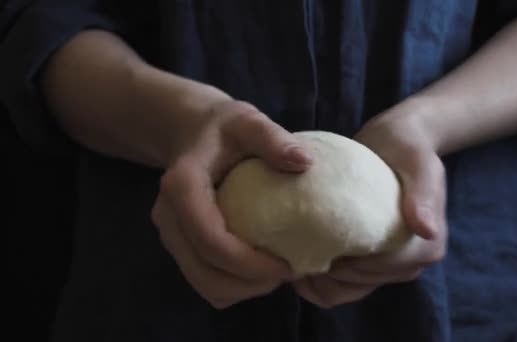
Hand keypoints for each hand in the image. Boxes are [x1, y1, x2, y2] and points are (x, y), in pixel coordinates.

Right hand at [151, 99, 311, 308]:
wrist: (190, 132)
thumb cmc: (223, 127)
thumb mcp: (249, 122)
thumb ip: (272, 138)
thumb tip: (304, 162)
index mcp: (182, 187)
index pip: (211, 240)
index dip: (250, 263)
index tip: (288, 266)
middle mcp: (168, 217)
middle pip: (204, 272)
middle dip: (249, 284)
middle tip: (289, 273)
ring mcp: (170, 234)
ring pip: (203, 284)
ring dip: (242, 289)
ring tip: (278, 273)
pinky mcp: (179, 244)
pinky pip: (204, 280)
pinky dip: (233, 285)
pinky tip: (259, 268)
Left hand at [293, 109, 446, 308]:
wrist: (398, 141)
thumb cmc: (409, 147)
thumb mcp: (419, 163)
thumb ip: (424, 196)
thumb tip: (428, 232)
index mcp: (425, 249)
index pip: (374, 269)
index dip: (341, 261)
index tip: (309, 240)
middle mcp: (409, 266)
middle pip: (356, 284)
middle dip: (322, 270)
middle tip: (288, 246)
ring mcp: (387, 268)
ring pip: (344, 291)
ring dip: (314, 280)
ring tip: (286, 255)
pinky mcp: (368, 263)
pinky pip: (339, 286)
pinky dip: (315, 280)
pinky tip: (293, 260)